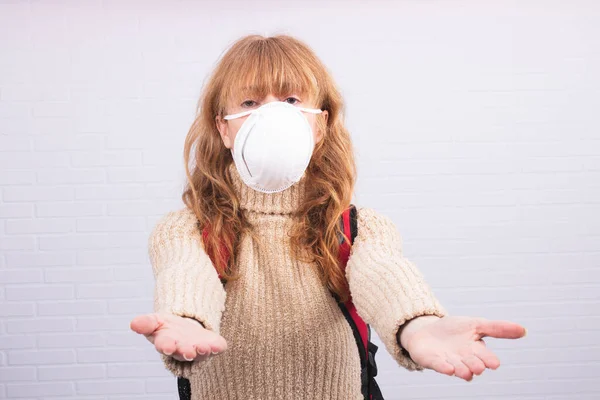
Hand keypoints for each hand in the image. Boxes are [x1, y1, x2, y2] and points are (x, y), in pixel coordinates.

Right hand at [130, 312, 227, 361]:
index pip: (165, 345)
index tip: (166, 346)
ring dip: (202, 351)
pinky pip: (216, 348)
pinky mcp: (212, 345)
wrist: (186, 329)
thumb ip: (146, 323)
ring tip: (203, 348)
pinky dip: (217, 348)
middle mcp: (183, 349)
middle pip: (183, 352)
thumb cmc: (168, 328)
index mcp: (167, 342)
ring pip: (200, 353)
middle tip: (188, 352)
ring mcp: (198, 348)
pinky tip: (219, 346)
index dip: (166, 346)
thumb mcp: (156, 321)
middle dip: (186, 352)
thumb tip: (133, 323)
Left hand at [399, 316, 525, 380]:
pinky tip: (448, 369)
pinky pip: (439, 365)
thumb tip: (524, 330)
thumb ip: (498, 328)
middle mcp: (463, 358)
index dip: (488, 359)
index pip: (485, 356)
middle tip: (478, 367)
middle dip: (474, 365)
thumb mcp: (475, 324)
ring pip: (457, 367)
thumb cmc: (453, 330)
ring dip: (461, 369)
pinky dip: (444, 368)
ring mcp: (447, 360)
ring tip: (463, 371)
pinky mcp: (432, 361)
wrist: (425, 331)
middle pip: (471, 363)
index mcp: (475, 350)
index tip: (494, 363)